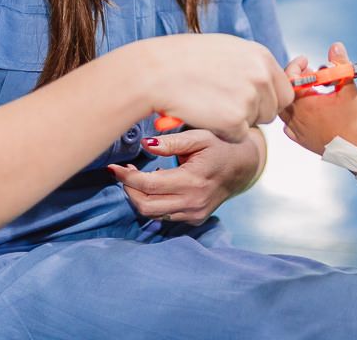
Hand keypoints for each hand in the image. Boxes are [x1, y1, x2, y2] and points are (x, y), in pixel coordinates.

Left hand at [108, 129, 261, 223]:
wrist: (242, 167)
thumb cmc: (219, 146)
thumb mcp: (199, 136)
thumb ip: (172, 142)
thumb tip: (145, 145)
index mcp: (193, 180)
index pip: (149, 185)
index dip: (127, 177)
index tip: (113, 167)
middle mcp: (193, 202)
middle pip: (145, 206)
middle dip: (128, 190)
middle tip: (124, 172)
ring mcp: (194, 214)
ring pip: (152, 214)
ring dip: (138, 197)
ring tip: (137, 178)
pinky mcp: (194, 219)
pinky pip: (164, 216)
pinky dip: (153, 203)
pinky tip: (155, 187)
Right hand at [129, 34, 293, 143]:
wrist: (156, 72)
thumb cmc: (183, 59)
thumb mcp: (226, 50)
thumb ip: (250, 65)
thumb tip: (266, 80)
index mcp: (261, 55)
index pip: (285, 90)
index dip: (267, 100)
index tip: (249, 101)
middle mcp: (261, 75)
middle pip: (273, 110)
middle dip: (254, 113)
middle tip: (224, 104)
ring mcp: (250, 98)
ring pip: (255, 123)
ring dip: (236, 121)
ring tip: (209, 103)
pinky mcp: (236, 120)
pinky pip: (238, 136)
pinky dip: (222, 132)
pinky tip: (204, 113)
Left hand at [281, 42, 356, 156]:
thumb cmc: (356, 120)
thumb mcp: (349, 87)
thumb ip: (340, 64)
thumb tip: (335, 45)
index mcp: (305, 104)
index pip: (289, 78)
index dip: (296, 65)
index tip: (306, 60)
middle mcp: (296, 119)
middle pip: (285, 92)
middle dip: (296, 79)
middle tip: (311, 73)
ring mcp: (297, 132)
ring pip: (285, 109)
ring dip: (295, 96)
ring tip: (310, 90)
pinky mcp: (302, 141)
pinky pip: (288, 126)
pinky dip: (294, 115)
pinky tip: (307, 111)